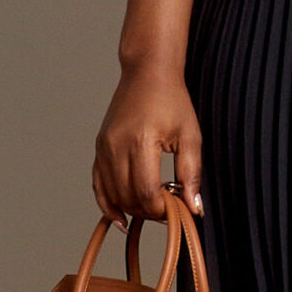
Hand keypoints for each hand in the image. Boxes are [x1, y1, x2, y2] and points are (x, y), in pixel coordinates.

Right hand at [93, 64, 203, 222]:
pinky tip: (119, 218)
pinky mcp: (99, 148)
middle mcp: (116, 146)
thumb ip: (191, 173)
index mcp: (140, 141)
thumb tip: (193, 207)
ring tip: (151, 210)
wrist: (147, 74)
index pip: (145, 191)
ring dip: (131, 209)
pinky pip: (98, 184)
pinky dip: (107, 203)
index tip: (176, 211)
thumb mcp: (190, 136)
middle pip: (127, 197)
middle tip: (167, 212)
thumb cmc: (171, 100)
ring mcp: (104, 147)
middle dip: (148, 212)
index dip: (161, 210)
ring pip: (112, 194)